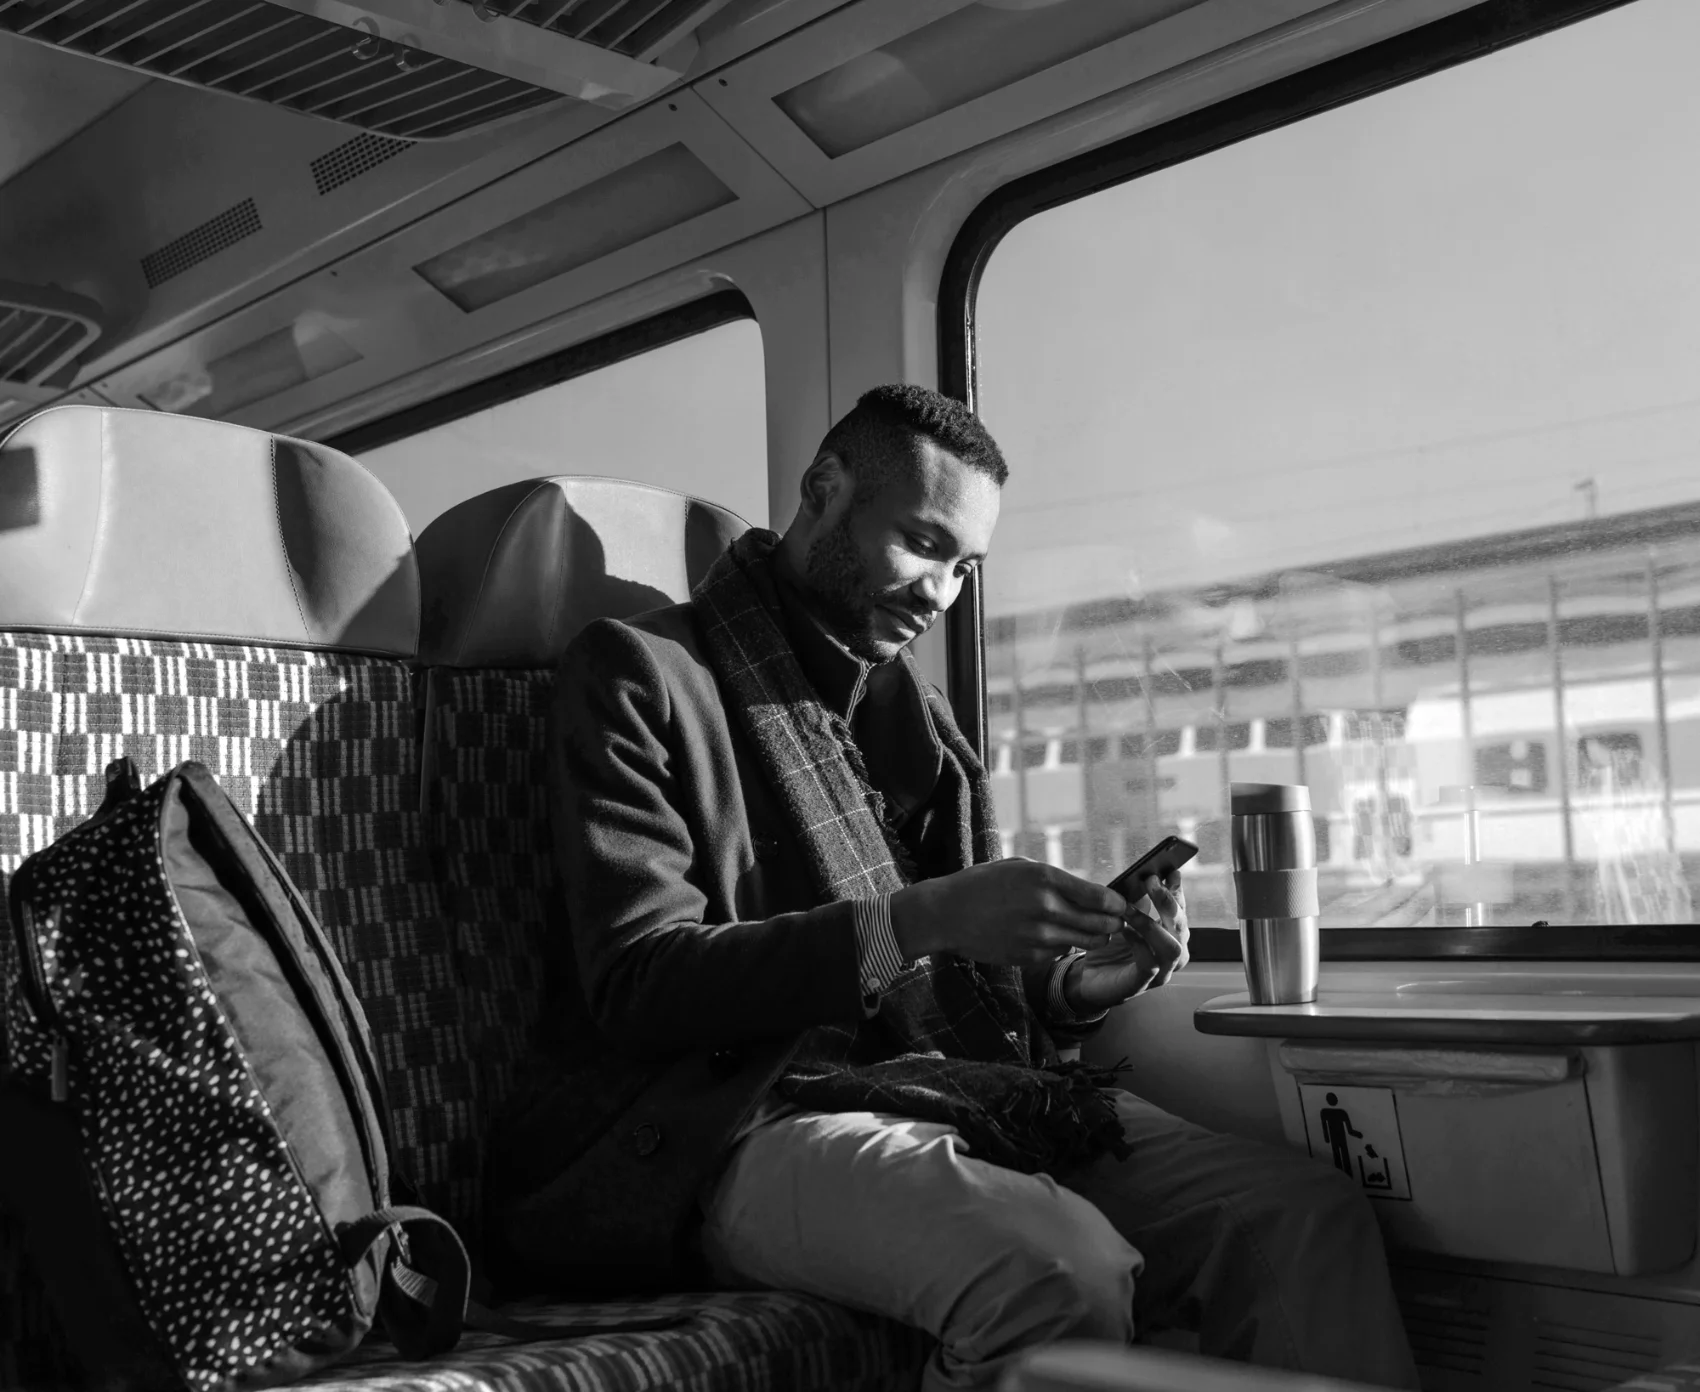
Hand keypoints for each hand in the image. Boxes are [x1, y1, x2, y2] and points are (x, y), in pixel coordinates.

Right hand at [890, 858, 1127, 967]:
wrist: (947, 913)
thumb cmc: (984, 883)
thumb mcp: (1021, 867)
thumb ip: (1056, 879)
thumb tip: (1090, 892)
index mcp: (1045, 878)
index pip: (1099, 897)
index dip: (1117, 904)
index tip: (1121, 905)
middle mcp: (1045, 908)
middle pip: (1099, 924)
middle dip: (1112, 923)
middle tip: (1116, 921)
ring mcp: (1037, 936)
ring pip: (1084, 942)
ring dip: (1093, 937)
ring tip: (1094, 931)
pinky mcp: (1029, 956)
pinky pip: (1059, 953)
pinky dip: (1062, 946)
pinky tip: (1053, 936)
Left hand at [1061, 872, 1188, 1013]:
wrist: (1089, 977)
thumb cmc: (1109, 946)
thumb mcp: (1122, 917)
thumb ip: (1135, 900)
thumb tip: (1143, 875)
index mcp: (1171, 934)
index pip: (1180, 910)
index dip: (1177, 890)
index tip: (1170, 871)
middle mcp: (1174, 952)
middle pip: (1181, 926)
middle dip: (1168, 902)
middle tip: (1151, 881)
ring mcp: (1162, 971)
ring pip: (1171, 947)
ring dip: (1151, 924)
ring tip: (1129, 910)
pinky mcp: (1143, 984)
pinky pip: (1149, 963)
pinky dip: (1138, 944)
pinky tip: (1123, 930)